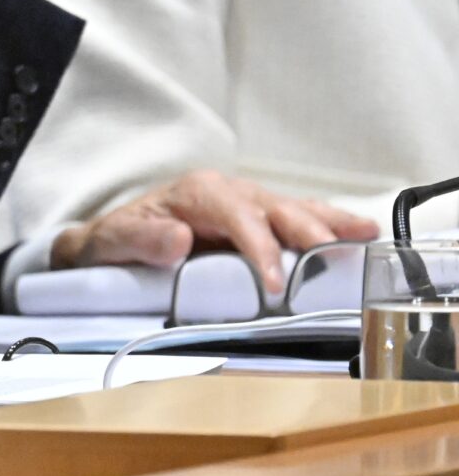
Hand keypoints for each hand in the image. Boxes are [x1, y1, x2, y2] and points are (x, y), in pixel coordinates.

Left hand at [51, 170, 377, 296]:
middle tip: (334, 258)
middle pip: (275, 209)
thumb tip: (179, 238)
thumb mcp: (115, 241)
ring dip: (330, 223)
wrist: (110, 241)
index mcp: (198, 193)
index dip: (260, 249)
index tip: (274, 282)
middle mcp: (228, 193)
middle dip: (307, 232)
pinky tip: (359, 232)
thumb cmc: (116, 240)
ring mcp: (247, 203)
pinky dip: (329, 224)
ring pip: (294, 209)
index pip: (238, 217)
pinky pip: (297, 218)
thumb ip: (141, 241)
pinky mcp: (258, 218)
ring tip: (366, 234)